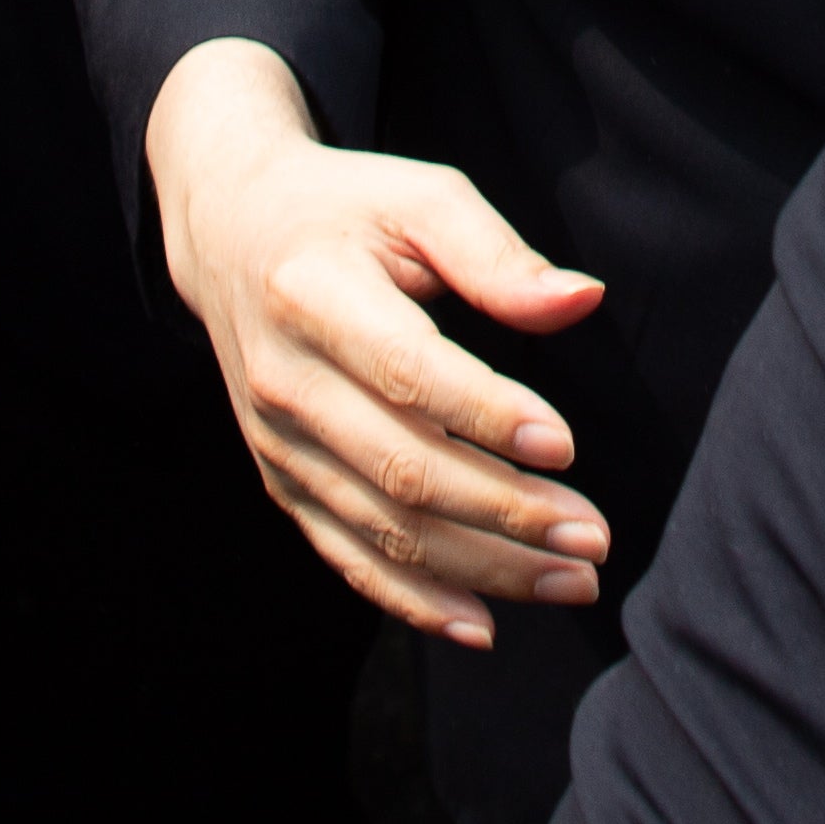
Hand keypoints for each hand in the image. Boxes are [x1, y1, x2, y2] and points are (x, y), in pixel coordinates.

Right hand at [147, 43, 610, 645]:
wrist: (230, 231)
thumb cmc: (346, 210)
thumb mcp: (419, 198)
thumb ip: (497, 254)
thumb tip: (582, 301)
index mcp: (314, 293)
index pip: (406, 371)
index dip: (485, 414)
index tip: (566, 446)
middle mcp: (285, 378)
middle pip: (402, 467)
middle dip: (507, 513)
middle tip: (594, 537)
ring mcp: (277, 440)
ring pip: (384, 527)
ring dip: (483, 567)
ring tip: (573, 580)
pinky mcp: (281, 479)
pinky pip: (346, 556)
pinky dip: (413, 601)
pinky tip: (484, 625)